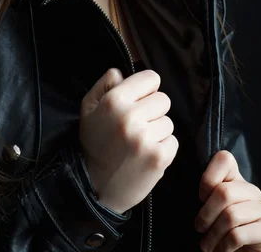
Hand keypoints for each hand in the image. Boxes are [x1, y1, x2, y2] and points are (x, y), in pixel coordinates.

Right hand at [79, 67, 177, 214]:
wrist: (94, 188)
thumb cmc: (93, 144)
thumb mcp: (88, 109)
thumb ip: (104, 85)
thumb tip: (121, 72)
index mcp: (114, 100)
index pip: (151, 78)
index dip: (145, 89)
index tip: (137, 102)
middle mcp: (130, 117)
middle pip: (163, 100)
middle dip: (152, 111)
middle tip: (136, 126)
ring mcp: (145, 138)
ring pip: (168, 121)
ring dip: (157, 131)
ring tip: (139, 143)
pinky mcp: (158, 158)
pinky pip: (173, 141)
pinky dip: (163, 148)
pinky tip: (145, 155)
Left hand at [194, 150, 260, 251]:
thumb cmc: (218, 228)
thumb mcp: (208, 206)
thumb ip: (206, 191)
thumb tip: (196, 187)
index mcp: (235, 178)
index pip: (224, 159)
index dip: (207, 179)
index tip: (201, 198)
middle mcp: (251, 190)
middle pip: (224, 192)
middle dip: (206, 214)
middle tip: (199, 228)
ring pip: (231, 216)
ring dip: (213, 235)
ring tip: (206, 245)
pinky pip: (239, 235)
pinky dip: (224, 246)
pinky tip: (221, 250)